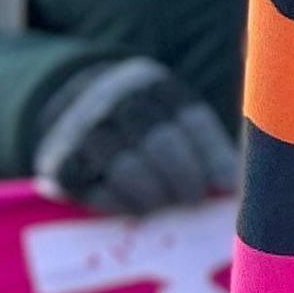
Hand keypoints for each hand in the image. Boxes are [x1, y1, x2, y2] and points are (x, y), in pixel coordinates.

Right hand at [32, 57, 239, 218]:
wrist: (71, 111)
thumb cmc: (141, 123)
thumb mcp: (171, 114)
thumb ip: (203, 145)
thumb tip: (232, 187)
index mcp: (153, 83)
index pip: (190, 117)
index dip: (212, 156)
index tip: (226, 185)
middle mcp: (116, 99)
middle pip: (159, 140)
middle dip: (183, 177)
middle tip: (193, 198)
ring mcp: (83, 128)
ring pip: (126, 167)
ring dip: (153, 195)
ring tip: (163, 204)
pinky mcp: (62, 163)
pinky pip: (95, 190)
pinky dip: (121, 205)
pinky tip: (136, 209)